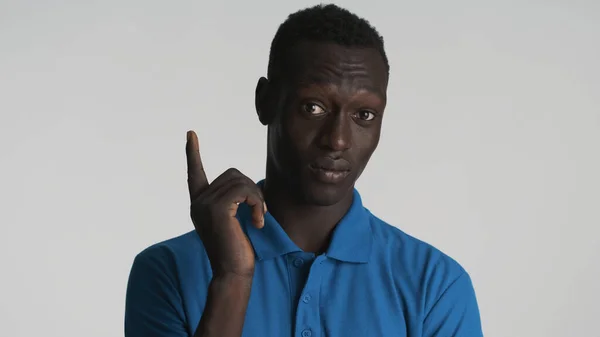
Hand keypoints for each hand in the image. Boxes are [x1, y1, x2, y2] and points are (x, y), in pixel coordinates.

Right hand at [186, 130, 265, 278]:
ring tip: (259, 218)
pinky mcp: (216, 209)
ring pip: (240, 181)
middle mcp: (198, 202)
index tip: (191, 134)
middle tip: (259, 212)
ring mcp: (204, 205)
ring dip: (257, 198)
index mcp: (200, 204)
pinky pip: (243, 190)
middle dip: (251, 189)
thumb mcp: (234, 220)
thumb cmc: (238, 249)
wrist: (233, 272)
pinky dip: (257, 203)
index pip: (195, 173)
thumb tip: (246, 186)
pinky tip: (257, 222)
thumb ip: (233, 201)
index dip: (193, 153)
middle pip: (232, 174)